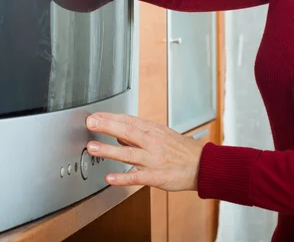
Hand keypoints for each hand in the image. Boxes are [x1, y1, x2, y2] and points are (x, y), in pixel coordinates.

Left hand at [85, 113, 204, 190]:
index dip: (111, 117)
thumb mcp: (162, 135)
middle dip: (108, 126)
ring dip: (110, 150)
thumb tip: (119, 135)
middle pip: (128, 131)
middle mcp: (152, 142)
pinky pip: (137, 177)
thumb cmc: (182, 150)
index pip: (129, 120)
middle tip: (91, 122)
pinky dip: (123, 178)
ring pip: (129, 153)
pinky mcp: (157, 176)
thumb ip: (139, 135)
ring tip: (93, 147)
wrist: (202, 164)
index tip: (95, 115)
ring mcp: (154, 159)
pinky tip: (110, 178)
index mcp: (153, 130)